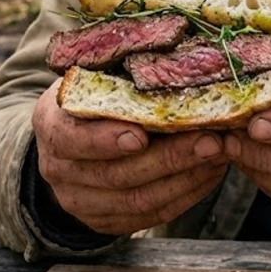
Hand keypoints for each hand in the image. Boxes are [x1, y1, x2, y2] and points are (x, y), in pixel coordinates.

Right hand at [31, 79, 228, 234]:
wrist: (69, 140)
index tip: (142, 133)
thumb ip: (119, 69)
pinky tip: (210, 173)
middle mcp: (58, 169)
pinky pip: (152, 216)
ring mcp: (81, 201)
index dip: (105, 140)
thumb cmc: (92, 95)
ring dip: (185, 177)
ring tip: (219, 153)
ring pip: (138, 201)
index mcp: (50, 125)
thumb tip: (171, 48)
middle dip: (169, 157)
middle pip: (116, 174)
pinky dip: (186, 194)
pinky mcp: (106, 222)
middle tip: (210, 139)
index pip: (71, 138)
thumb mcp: (93, 74)